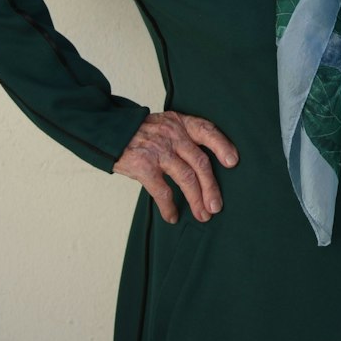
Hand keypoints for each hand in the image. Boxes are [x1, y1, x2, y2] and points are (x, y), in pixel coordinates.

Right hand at [113, 111, 238, 223]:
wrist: (107, 131)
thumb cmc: (140, 133)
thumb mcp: (164, 124)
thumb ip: (183, 137)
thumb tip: (205, 167)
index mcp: (180, 123)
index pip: (208, 130)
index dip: (223, 146)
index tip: (233, 162)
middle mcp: (172, 135)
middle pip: (200, 163)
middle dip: (211, 188)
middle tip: (216, 207)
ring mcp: (158, 150)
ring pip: (186, 179)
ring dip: (196, 200)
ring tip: (202, 215)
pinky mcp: (143, 166)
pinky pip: (162, 191)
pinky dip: (169, 207)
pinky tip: (173, 216)